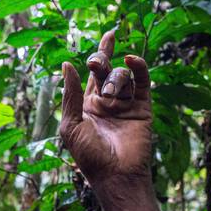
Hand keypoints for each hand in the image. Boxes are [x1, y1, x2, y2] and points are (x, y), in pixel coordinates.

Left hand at [59, 29, 152, 190]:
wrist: (116, 174)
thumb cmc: (89, 155)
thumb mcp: (71, 124)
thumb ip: (70, 94)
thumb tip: (67, 64)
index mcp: (88, 105)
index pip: (93, 73)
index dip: (101, 53)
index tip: (108, 36)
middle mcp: (108, 102)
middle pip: (107, 70)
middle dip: (101, 61)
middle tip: (96, 64)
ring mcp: (126, 104)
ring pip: (122, 75)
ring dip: (115, 79)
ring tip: (111, 96)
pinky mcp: (143, 108)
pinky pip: (142, 82)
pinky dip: (139, 68)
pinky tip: (132, 60)